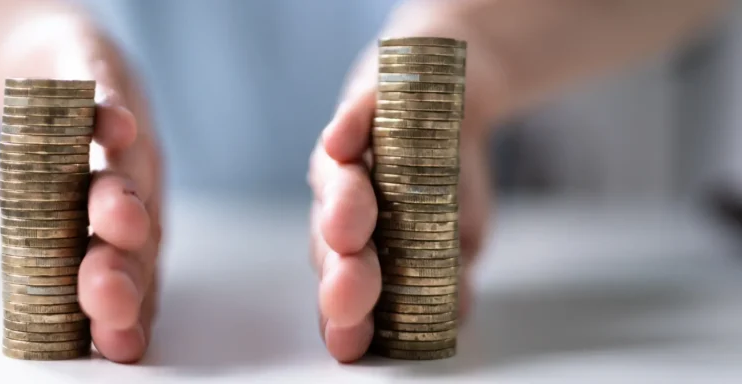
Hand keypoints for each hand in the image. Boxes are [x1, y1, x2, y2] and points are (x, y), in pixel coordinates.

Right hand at [0, 15, 162, 363]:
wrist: (68, 61)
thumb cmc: (66, 152)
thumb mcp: (47, 208)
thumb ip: (40, 248)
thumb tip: (25, 293)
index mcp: (126, 229)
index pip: (130, 280)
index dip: (127, 313)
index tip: (117, 349)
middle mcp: (135, 188)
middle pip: (135, 235)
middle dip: (124, 269)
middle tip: (109, 298)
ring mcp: (122, 135)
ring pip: (128, 170)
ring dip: (123, 196)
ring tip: (122, 221)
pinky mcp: (100, 79)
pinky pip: (107, 95)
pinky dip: (110, 110)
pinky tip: (115, 125)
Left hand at [307, 2, 505, 362]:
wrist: (447, 95)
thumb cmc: (440, 175)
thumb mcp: (455, 234)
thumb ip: (448, 273)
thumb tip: (454, 312)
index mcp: (359, 244)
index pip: (347, 286)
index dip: (346, 316)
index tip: (347, 346)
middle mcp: (343, 201)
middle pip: (332, 238)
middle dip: (342, 270)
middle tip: (347, 297)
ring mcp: (351, 151)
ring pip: (336, 178)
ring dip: (341, 204)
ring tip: (345, 231)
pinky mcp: (366, 101)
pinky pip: (355, 112)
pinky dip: (348, 125)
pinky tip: (340, 140)